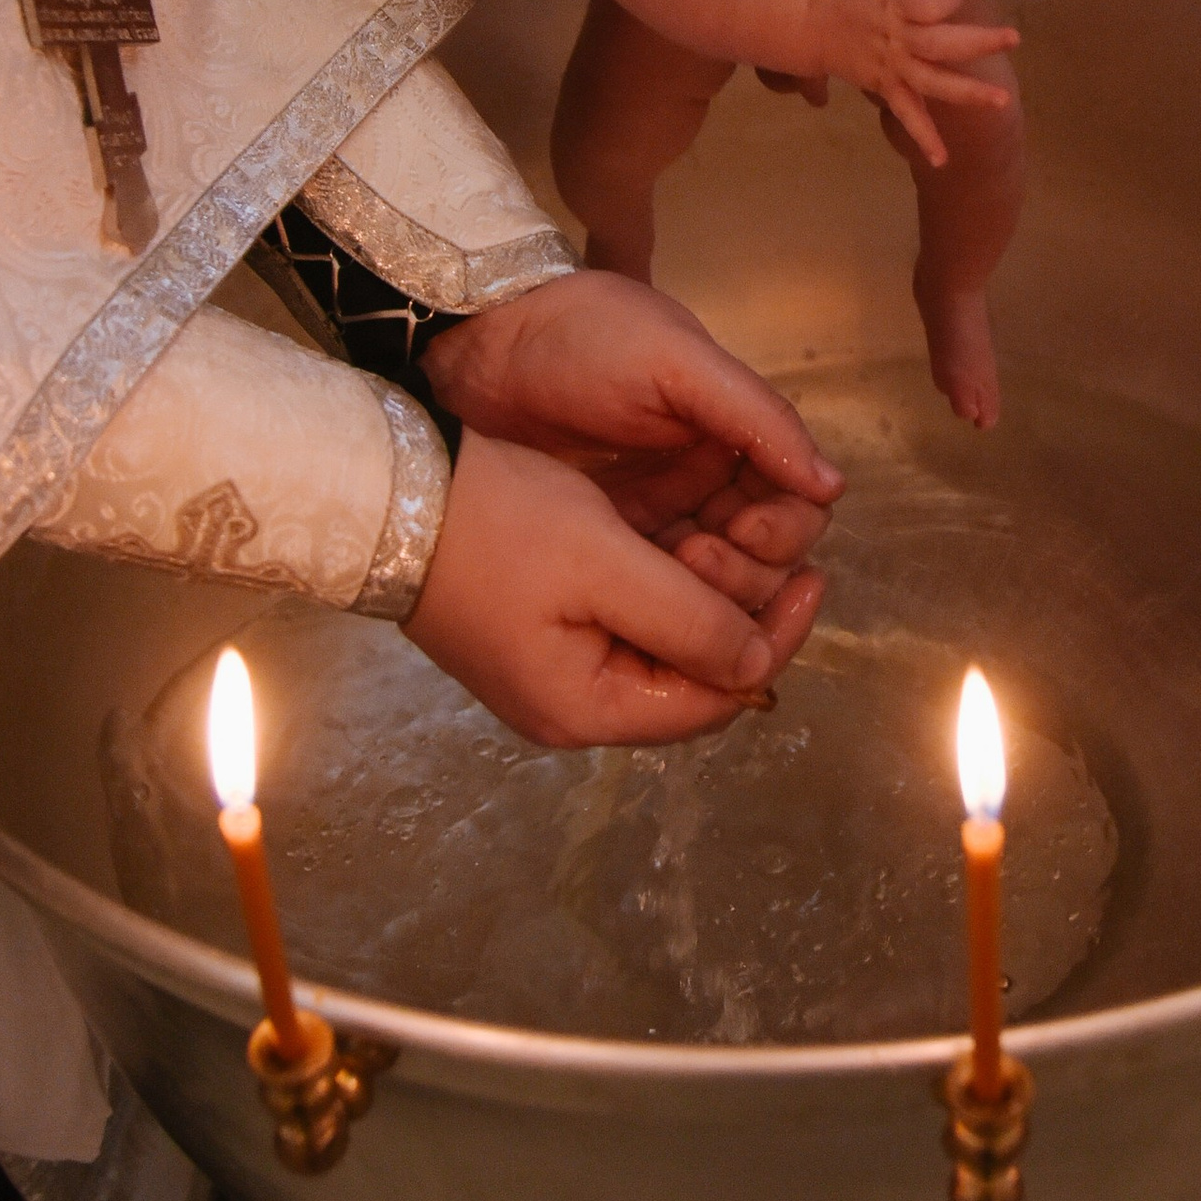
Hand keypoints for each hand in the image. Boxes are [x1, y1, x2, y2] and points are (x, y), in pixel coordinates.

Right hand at [402, 428, 820, 745]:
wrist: (386, 491)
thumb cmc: (492, 522)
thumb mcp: (606, 563)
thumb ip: (688, 619)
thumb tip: (756, 662)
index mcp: (586, 709)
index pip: (711, 700)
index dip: (773, 642)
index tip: (814, 577)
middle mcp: (570, 704)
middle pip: (688, 677)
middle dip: (743, 616)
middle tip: (788, 553)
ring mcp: (551, 668)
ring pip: (660, 643)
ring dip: (706, 594)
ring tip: (743, 535)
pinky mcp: (539, 627)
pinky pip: (625, 616)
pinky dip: (665, 581)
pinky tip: (688, 534)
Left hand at [429, 272, 839, 605]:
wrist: (479, 343)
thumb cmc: (586, 337)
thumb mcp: (676, 360)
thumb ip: (755, 416)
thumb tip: (832, 487)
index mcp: (735, 429)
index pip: (795, 500)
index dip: (785, 524)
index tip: (748, 528)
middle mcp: (707, 476)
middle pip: (764, 551)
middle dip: (749, 563)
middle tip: (700, 553)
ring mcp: (658, 511)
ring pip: (715, 578)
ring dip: (709, 587)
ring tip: (672, 569)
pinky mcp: (610, 537)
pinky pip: (658, 583)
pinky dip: (664, 595)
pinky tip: (644, 594)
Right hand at [803, 0, 1017, 165]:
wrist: (806, 17)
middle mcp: (896, 35)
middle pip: (941, 42)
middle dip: (979, 41)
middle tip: (1014, 38)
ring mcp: (891, 66)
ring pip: (932, 82)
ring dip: (968, 93)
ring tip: (1002, 101)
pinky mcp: (885, 86)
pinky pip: (906, 114)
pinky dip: (922, 137)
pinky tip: (943, 160)